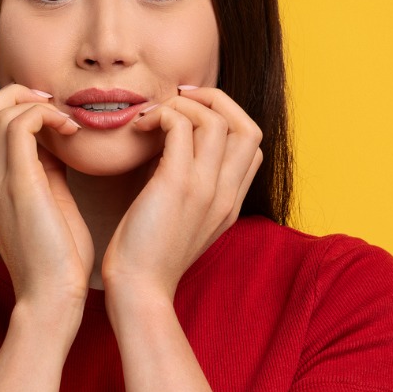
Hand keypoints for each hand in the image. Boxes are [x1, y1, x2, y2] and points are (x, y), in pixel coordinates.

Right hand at [0, 83, 92, 310]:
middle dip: (9, 98)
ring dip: (29, 103)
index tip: (44, 118)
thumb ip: (42, 170)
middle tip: (49, 107)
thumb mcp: (45, 203)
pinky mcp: (18, 187)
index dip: (2, 112)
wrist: (53, 298)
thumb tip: (54, 140)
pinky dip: (44, 116)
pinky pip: (19, 127)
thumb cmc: (57, 259)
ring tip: (62, 118)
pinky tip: (71, 131)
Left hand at [100, 85, 263, 301]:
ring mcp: (206, 188)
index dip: (227, 120)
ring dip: (183, 106)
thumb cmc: (149, 258)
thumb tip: (174, 154)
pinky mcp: (178, 184)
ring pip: (217, 119)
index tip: (191, 118)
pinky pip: (181, 126)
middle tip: (179, 101)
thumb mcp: (183, 223)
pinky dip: (161, 115)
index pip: (252, 146)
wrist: (139, 290)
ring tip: (154, 116)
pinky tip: (140, 128)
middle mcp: (227, 193)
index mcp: (231, 203)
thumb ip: (192, 191)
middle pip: (248, 125)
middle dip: (214, 101)